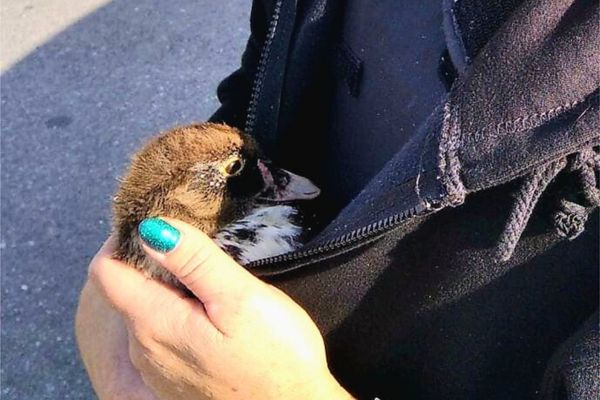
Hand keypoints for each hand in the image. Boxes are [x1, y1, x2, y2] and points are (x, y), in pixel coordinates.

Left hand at [87, 218, 353, 399]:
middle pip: (124, 290)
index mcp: (155, 323)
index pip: (106, 271)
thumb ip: (195, 262)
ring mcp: (159, 367)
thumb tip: (151, 228)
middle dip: (148, 259)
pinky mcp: (176, 378)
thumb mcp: (240, 299)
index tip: (158, 219)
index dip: (124, 238)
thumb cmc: (276, 356)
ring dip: (164, 285)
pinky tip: (209, 308)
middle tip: (190, 239)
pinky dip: (175, 309)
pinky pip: (161, 332)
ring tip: (204, 271)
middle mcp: (145, 348)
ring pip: (144, 310)